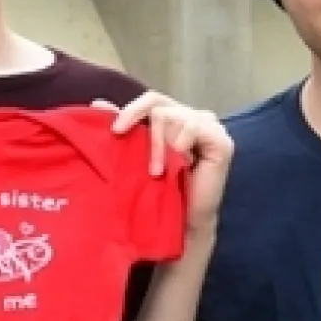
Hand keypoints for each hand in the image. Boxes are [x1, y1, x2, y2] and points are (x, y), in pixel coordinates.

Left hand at [95, 91, 233, 232]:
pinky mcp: (222, 141)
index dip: (131, 109)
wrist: (180, 221)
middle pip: (159, 103)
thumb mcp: (135, 155)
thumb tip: (98, 103)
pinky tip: (179, 163)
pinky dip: (179, 144)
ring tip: (157, 171)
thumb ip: (123, 127)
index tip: (115, 130)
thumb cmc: (158, 190)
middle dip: (139, 123)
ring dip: (158, 146)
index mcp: (174, 116)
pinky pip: (193, 127)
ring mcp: (210, 126)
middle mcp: (193, 116)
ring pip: (173, 116)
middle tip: (128, 145)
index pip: (152, 99)